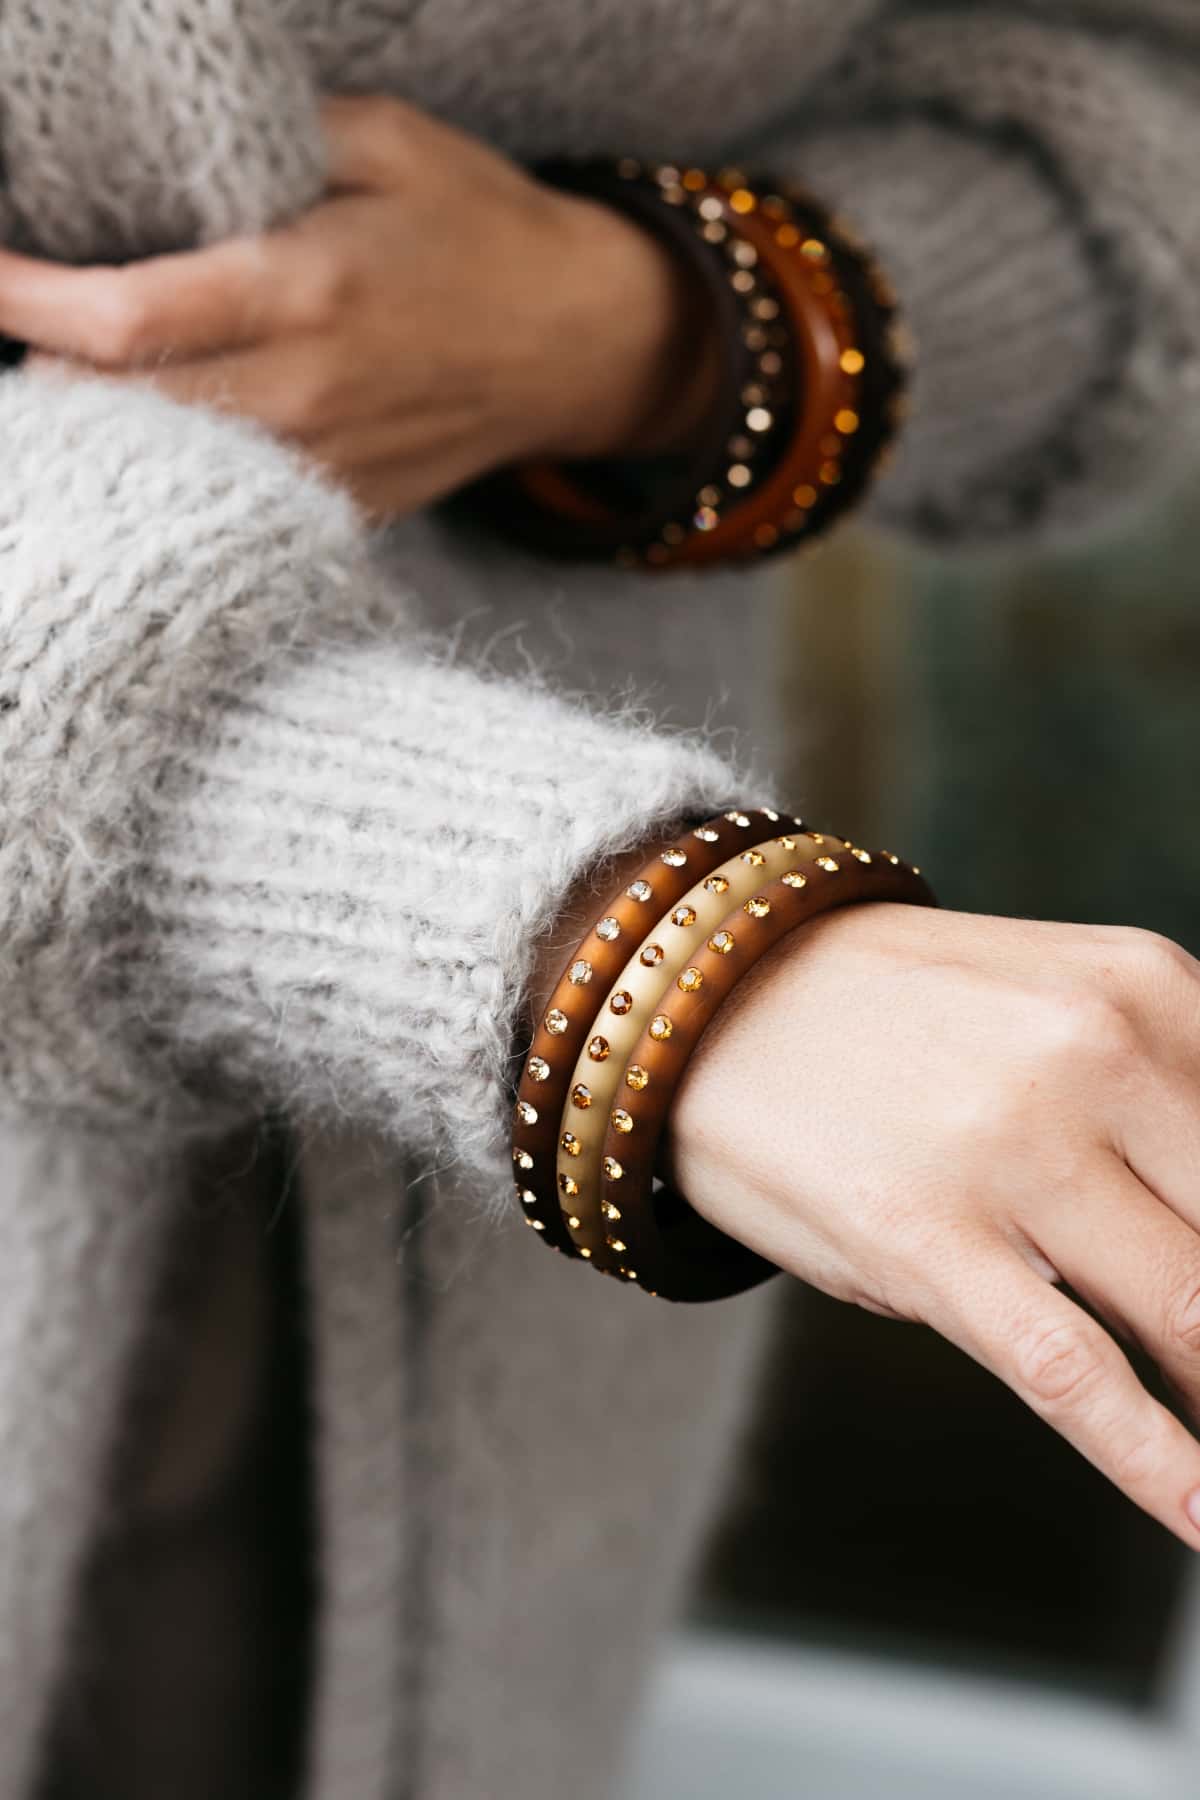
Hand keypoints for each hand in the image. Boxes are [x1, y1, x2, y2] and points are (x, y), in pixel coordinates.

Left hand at [2, 95, 719, 521]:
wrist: (584, 344)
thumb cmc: (484, 230)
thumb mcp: (385, 140)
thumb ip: (262, 142)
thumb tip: (151, 150)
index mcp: (303, 289)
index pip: (112, 318)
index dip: (17, 297)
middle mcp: (303, 394)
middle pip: (111, 408)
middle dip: (42, 364)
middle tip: (30, 316)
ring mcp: (323, 466)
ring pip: (158, 467)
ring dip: (99, 421)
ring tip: (80, 370)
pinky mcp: (344, 507)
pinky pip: (224, 500)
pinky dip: (171, 464)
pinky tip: (163, 422)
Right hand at [667, 901, 1199, 1547]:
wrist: (705, 999)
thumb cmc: (889, 1016)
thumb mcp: (1053, 1002)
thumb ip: (1164, 1101)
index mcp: (1146, 987)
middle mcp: (1096, 1055)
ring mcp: (1011, 1148)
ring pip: (1190, 1314)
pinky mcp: (926, 1238)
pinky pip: (1074, 1375)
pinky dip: (1160, 1463)